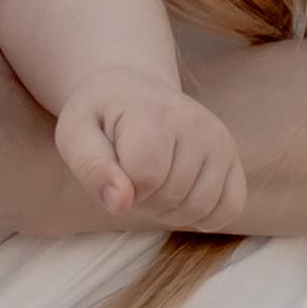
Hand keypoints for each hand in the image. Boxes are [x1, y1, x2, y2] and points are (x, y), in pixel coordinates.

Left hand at [53, 69, 246, 229]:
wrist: (131, 91)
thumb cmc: (100, 117)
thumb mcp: (75, 135)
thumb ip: (91, 168)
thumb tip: (120, 203)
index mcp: (151, 110)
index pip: (145, 176)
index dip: (122, 185)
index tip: (114, 166)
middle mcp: (193, 119)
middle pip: (172, 195)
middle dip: (145, 199)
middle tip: (132, 174)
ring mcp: (218, 137)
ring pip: (201, 207)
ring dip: (171, 211)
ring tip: (154, 183)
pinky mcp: (231, 154)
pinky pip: (230, 207)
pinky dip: (205, 216)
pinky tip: (182, 197)